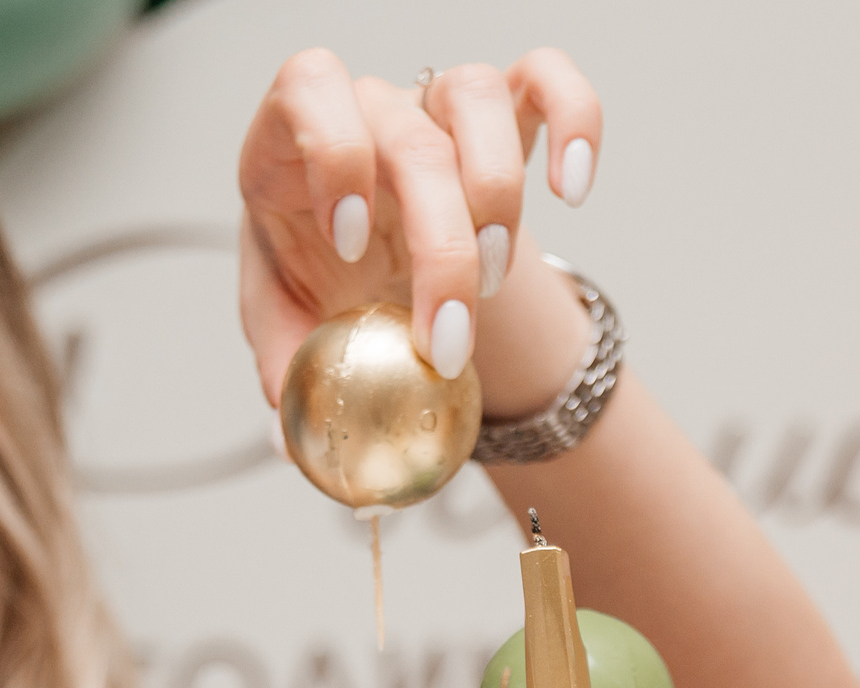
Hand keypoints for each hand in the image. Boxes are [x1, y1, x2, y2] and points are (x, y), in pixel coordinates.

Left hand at [238, 47, 602, 401]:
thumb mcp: (286, 314)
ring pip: (475, 96)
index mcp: (292, 142)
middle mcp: (368, 108)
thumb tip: (290, 439)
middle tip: (446, 340)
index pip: (310, 92)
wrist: (376, 254)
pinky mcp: (505, 107)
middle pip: (411, 140)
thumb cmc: (323, 270)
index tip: (350, 245)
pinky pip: (548, 77)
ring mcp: (436, 102)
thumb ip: (286, 364)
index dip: (335, 154)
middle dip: (440, 250)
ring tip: (493, 280)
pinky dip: (574, 121)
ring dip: (496, 196)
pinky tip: (571, 191)